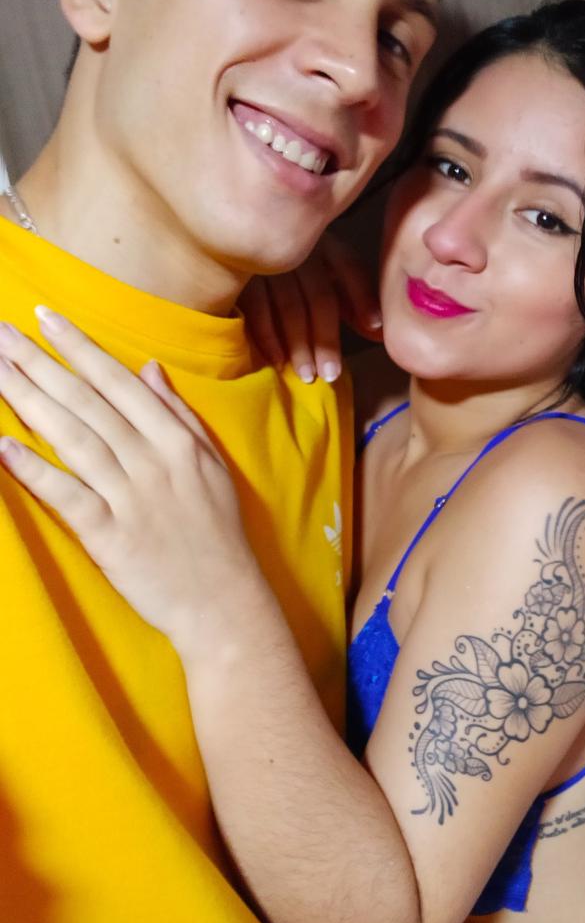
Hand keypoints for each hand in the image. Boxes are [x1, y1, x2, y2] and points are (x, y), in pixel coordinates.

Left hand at [0, 310, 267, 658]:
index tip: (45, 318)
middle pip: (86, 403)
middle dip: (39, 364)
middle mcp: (151, 462)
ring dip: (28, 401)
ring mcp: (131, 499)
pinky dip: (35, 471)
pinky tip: (3, 446)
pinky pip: (67, 496)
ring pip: (72, 438)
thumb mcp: (212, 465)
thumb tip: (148, 369)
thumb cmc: (217, 536)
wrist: (224, 604)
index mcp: (176, 441)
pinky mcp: (111, 537)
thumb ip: (178, 415)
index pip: (117, 382)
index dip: (79, 348)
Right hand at [240, 231, 381, 383]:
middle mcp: (300, 250)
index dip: (363, 298)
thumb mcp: (325, 276)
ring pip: (290, 308)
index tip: (375, 329)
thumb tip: (379, 332)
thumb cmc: (294, 267)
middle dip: (326, 339)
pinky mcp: (239, 275)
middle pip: (320, 297)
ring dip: (299, 346)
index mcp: (326, 246)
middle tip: (330, 375)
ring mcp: (269, 261)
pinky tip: (278, 361)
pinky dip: (269, 338)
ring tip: (307, 376)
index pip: (350, 267)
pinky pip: (257, 310)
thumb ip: (352, 301)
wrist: (239, 237)